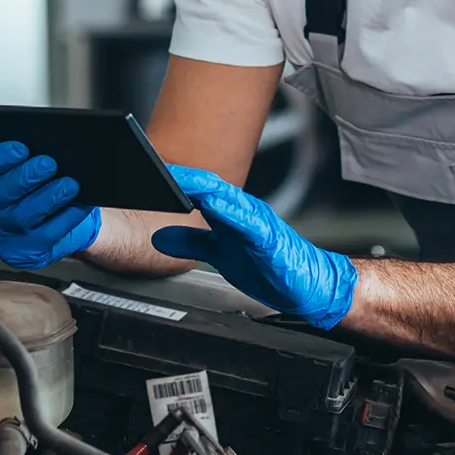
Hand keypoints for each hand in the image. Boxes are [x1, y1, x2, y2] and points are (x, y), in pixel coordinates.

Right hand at [0, 142, 100, 268]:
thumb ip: (27, 155)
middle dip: (26, 177)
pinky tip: (78, 205)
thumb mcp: (28, 167)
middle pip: (0, 194)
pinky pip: (47, 235)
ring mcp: (5, 234)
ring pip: (23, 216)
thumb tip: (43, 139)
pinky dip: (65, 218)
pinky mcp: (26, 252)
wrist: (61, 219)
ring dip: (48, 198)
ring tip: (68, 184)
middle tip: (48, 163)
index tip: (21, 148)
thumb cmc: (41, 187)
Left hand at [151, 166, 356, 328]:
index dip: (175, 182)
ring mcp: (257, 221)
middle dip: (183, 178)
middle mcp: (244, 211)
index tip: (148, 176)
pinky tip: (214, 205)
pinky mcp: (268, 238)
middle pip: (210, 187)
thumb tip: (161, 238)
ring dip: (202, 187)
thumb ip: (194, 243)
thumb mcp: (220, 254)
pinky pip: (247, 222)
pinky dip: (229, 212)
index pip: (199, 190)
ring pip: (227, 197)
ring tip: (179, 179)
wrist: (306, 284)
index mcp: (232, 213)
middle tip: (157, 169)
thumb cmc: (269, 266)